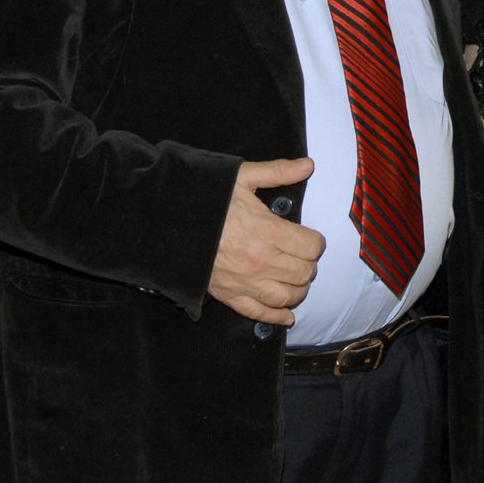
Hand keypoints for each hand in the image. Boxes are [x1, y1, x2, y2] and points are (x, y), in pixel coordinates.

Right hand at [207, 158, 324, 324]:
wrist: (168, 224)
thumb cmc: (206, 200)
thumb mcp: (242, 177)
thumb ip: (278, 171)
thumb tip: (308, 165)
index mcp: (267, 231)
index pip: (311, 247)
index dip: (316, 242)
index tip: (310, 238)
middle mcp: (260, 261)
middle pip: (304, 272)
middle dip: (308, 264)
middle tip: (301, 256)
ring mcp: (245, 282)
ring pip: (287, 296)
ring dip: (298, 289)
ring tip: (296, 278)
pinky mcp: (229, 296)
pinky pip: (258, 313)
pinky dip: (276, 317)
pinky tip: (287, 316)